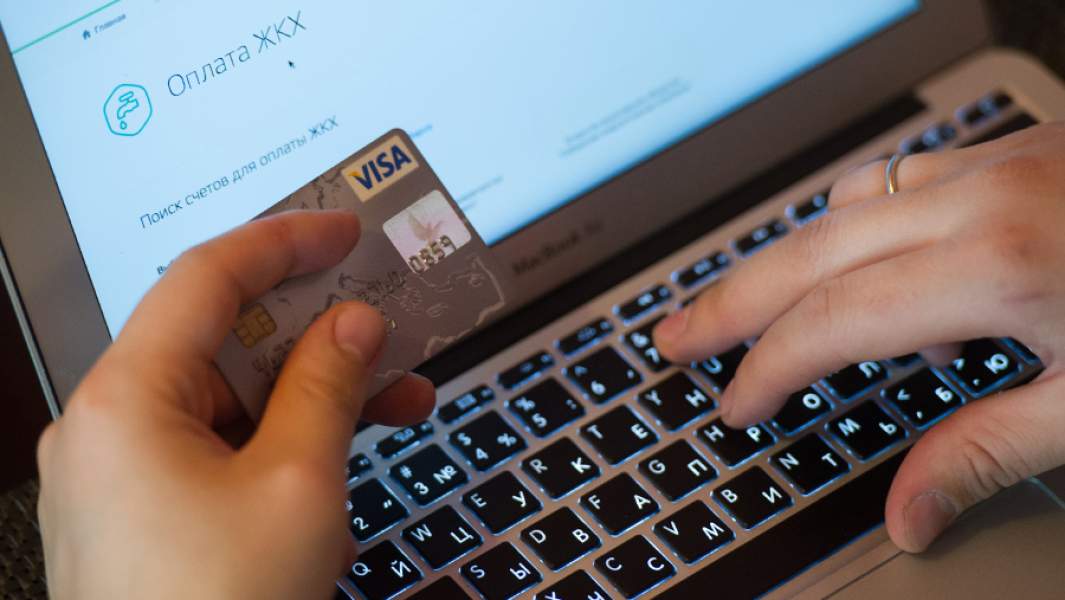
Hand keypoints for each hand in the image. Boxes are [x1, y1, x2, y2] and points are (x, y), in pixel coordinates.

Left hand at [36, 211, 434, 599]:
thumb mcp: (299, 483)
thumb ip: (329, 385)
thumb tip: (353, 325)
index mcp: (126, 401)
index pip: (207, 278)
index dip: (286, 241)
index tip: (345, 230)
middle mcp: (109, 427)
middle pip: (221, 340)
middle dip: (316, 331)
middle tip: (384, 317)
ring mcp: (122, 473)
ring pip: (229, 398)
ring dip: (314, 393)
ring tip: (396, 395)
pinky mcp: (145, 512)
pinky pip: (220, 448)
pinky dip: (282, 441)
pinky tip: (344, 454)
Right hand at [654, 122, 1064, 552]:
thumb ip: (987, 453)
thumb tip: (908, 515)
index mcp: (998, 264)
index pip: (833, 323)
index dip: (768, 370)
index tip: (737, 407)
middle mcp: (982, 199)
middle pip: (808, 249)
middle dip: (729, 297)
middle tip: (673, 334)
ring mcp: (999, 165)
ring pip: (846, 203)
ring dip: (785, 254)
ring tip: (747, 299)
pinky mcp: (1021, 154)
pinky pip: (902, 179)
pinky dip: (852, 221)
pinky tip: (856, 254)